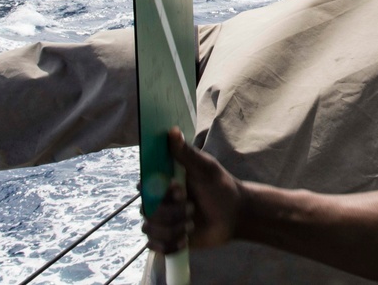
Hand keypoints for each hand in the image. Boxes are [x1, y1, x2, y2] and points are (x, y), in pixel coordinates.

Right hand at [142, 127, 242, 252]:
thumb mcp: (205, 168)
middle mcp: (158, 200)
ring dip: (174, 229)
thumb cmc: (220, 186)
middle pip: (147, 211)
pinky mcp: (167, 239)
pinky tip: (186, 240)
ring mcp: (162, 220)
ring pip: (150, 230)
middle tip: (193, 207)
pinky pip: (155, 247)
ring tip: (192, 224)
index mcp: (164, 181)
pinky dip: (171, 245)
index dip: (157, 191)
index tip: (178, 188)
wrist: (234, 214)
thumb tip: (172, 130)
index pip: (143, 185)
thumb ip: (186, 153)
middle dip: (172, 212)